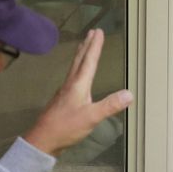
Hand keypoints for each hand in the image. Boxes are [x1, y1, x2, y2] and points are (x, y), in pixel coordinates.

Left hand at [24, 30, 132, 156]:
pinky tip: (78, 74)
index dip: (95, 47)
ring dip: (81, 55)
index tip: (98, 32)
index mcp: (78, 85)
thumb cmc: (66, 127)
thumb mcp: (91, 117)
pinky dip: (77, 68)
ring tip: (84, 46)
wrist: (43, 139)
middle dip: (87, 46)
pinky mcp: (62, 100)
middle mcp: (70, 84)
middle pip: (80, 61)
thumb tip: (129, 94)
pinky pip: (72, 77)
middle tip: (92, 32)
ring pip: (74, 68)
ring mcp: (65, 92)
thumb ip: (110, 105)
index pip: (89, 62)